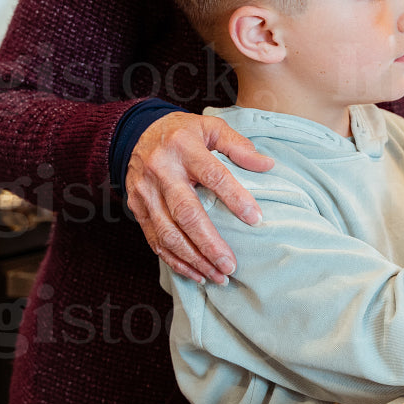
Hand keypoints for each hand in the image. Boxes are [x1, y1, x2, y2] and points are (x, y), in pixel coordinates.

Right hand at [126, 111, 273, 283]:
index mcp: (184, 148)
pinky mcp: (136, 208)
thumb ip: (238, 146)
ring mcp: (145, 192)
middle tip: (231, 265)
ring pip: (168, 233)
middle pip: (186, 213)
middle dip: (209, 243)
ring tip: (218, 275)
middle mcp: (161, 171)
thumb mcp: (211, 128)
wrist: (136, 133)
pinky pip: (154, 240)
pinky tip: (195, 273)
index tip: (256, 219)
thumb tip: (267, 165)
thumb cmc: (183, 133)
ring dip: (194, 259)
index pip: (213, 175)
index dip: (235, 198)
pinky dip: (175, 260)